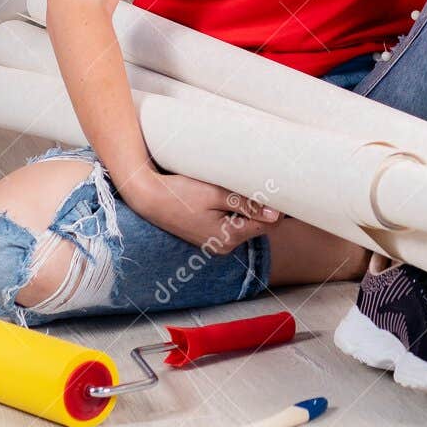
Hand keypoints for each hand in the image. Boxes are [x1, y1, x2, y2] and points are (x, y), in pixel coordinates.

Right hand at [126, 170, 279, 252]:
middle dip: (261, 205)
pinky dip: (234, 210)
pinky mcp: (209, 236)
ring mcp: (216, 243)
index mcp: (229, 237)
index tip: (274, 187)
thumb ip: (246, 204)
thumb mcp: (216, 194)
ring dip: (246, 206)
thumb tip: (276, 214)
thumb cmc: (181, 194)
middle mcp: (225, 245)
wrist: (150, 198)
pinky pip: (232, 224)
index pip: (268, 225)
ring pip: (245, 223)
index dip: (275, 206)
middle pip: (257, 225)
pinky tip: (225, 195)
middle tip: (254, 181)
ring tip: (236, 186)